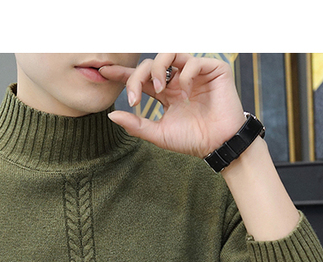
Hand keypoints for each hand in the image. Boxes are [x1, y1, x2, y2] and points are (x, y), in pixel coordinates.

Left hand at [100, 53, 245, 157]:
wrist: (218, 145)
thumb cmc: (191, 140)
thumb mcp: (158, 134)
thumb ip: (136, 125)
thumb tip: (111, 115)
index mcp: (166, 92)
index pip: (142, 77)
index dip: (124, 73)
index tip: (104, 72)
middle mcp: (179, 80)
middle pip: (151, 64)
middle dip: (137, 76)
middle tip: (134, 97)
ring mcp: (195, 74)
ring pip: (171, 53)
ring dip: (159, 68)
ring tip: (158, 88)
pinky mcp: (213, 70)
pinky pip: (194, 61)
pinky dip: (185, 73)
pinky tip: (184, 91)